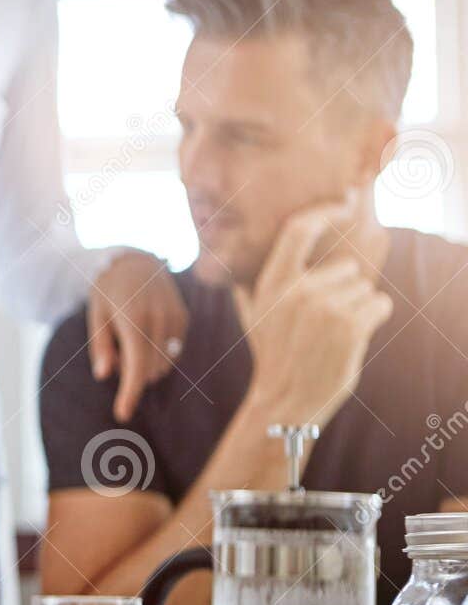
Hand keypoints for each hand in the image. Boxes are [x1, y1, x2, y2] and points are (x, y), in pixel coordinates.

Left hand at [87, 249, 189, 423]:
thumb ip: (100, 346)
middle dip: (131, 373)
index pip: (135, 367)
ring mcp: (175, 318)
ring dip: (144, 365)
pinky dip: (157, 354)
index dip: (129, 393)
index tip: (122, 414)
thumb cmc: (108, 290)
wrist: (136, 260)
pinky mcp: (184, 318)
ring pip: (162, 364)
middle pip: (149, 370)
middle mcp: (159, 319)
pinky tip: (144, 333)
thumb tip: (104, 375)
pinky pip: (172, 352)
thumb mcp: (95, 315)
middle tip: (113, 355)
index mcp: (134, 319)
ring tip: (127, 339)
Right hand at [236, 201, 392, 429]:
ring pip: (365, 288)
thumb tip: (224, 257)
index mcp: (272, 284)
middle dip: (344, 291)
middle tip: (324, 322)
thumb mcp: (251, 317)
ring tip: (334, 334)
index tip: (343, 203)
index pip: (298, 230)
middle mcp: (298, 291)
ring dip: (359, 309)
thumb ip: (245, 285)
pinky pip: (380, 304)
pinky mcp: (351, 326)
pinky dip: (375, 319)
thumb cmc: (273, 356)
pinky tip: (353, 338)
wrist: (287, 400)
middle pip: (346, 269)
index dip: (324, 211)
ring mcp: (325, 308)